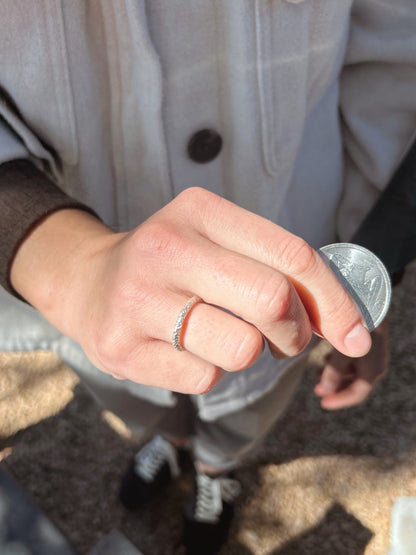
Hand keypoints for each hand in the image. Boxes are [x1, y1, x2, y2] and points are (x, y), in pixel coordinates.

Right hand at [11, 188, 371, 393]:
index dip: (334, 301)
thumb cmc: (170, 265)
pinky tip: (184, 350)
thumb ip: (275, 267)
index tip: (353, 334)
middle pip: (272, 302)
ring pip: (242, 349)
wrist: (88, 284)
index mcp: (199, 211)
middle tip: (283, 337)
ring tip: (222, 336)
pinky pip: (205, 378)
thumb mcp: (217, 241)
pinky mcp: (124, 350)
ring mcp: (139, 300)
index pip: (292, 255)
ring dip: (248, 352)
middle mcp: (166, 248)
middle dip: (293, 333)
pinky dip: (209, 371)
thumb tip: (341, 320)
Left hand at [314, 317, 388, 409]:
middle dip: (335, 387)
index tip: (323, 403)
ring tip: (317, 372)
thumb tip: (324, 390)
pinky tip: (326, 356)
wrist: (373, 300)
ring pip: (352, 370)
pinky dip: (338, 361)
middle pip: (354, 384)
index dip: (339, 400)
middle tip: (317, 389)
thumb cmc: (358, 327)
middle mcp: (375, 364)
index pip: (357, 394)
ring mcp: (372, 353)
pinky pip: (353, 358)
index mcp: (373, 370)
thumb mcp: (345, 351)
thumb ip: (334, 371)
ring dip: (335, 374)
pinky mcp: (366, 341)